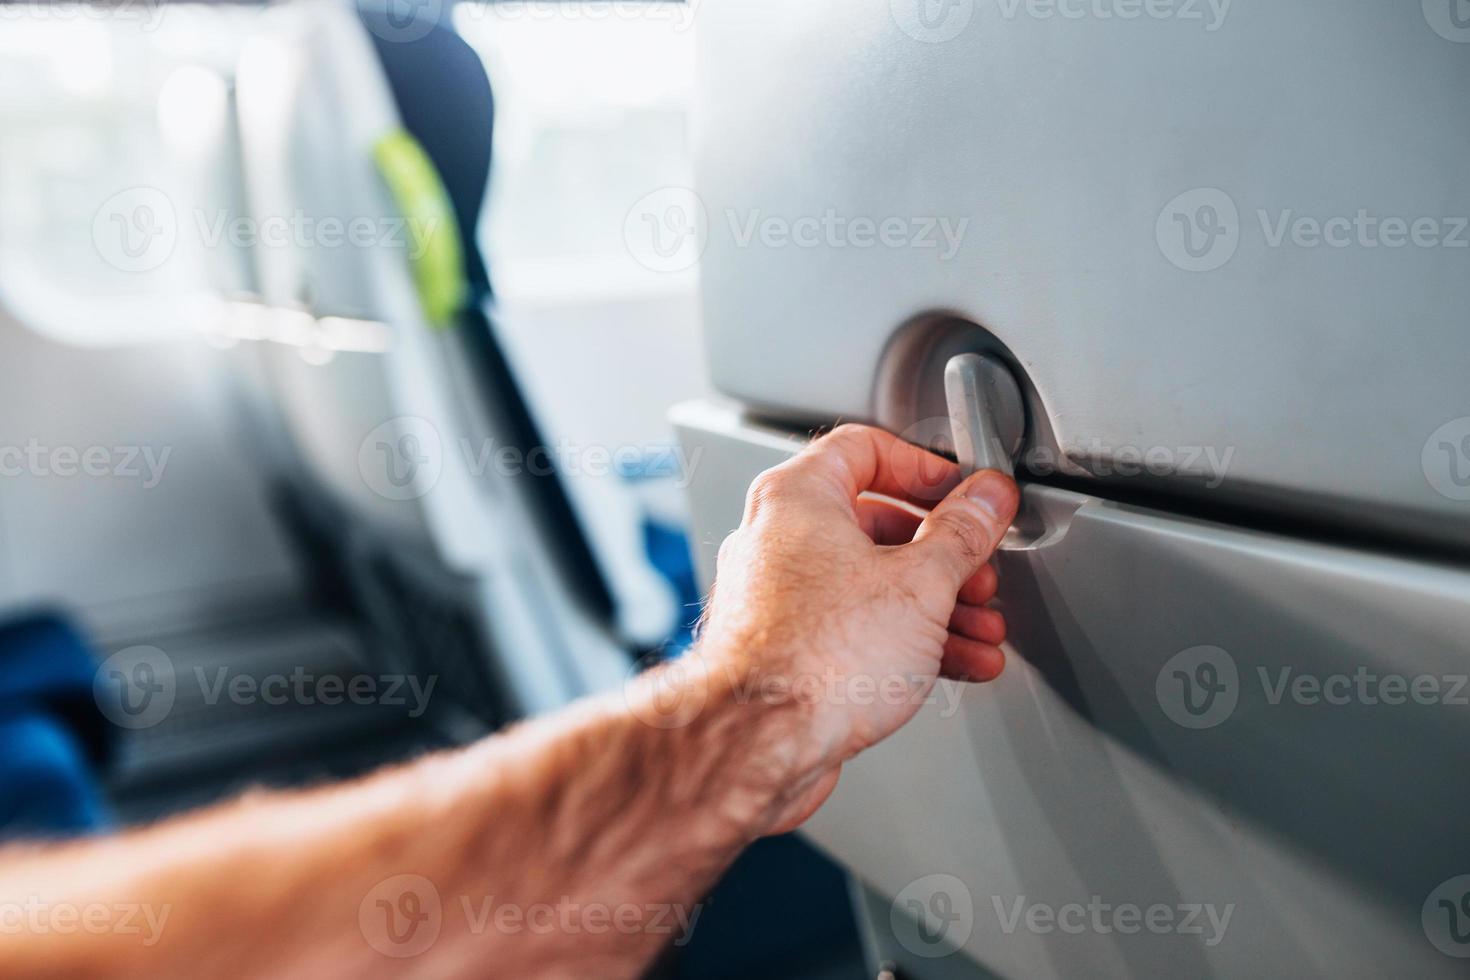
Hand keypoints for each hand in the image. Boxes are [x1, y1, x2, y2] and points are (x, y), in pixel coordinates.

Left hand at [693, 423, 1019, 833]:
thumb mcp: (921, 582)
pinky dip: (905, 638)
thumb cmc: (813, 660)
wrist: (759, 745)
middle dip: (942, 555)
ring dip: (936, 604)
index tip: (964, 495)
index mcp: (797, 498)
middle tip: (978, 572)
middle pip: (875, 523)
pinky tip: (954, 662)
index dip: (925, 468)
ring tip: (980, 628)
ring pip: (870, 583)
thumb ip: (964, 532)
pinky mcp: (785, 650)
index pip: (865, 448)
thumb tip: (987, 498)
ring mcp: (777, 597)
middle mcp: (777, 540)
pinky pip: (854, 628)